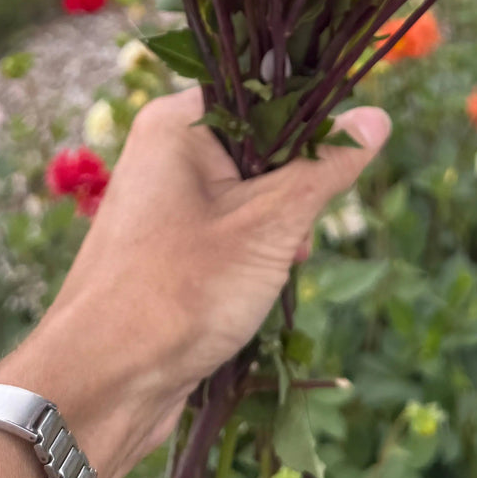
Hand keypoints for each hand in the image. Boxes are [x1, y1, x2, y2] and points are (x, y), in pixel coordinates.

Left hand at [0, 87, 390, 477]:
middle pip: (259, 144)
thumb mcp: (269, 224)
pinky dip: (253, 254)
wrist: (100, 386)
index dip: (307, 119)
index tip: (341, 154)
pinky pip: (226, 231)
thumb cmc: (178, 292)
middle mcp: (163, 153)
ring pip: (247, 193)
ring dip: (277, 227)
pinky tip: (263, 288)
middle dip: (294, 188)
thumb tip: (377, 118)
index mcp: (176, 123)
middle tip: (302, 227)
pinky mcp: (165, 248)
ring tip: (283, 263)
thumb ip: (325, 166)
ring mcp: (161, 203)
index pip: (261, 91)